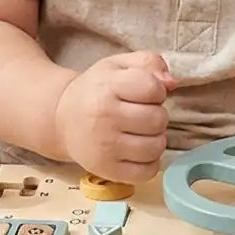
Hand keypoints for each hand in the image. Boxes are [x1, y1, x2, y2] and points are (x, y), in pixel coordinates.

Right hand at [54, 51, 175, 183]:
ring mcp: (105, 147)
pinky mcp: (107, 171)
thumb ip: (148, 63)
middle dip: (157, 115)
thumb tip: (171, 82)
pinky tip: (138, 151)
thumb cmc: (96, 90)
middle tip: (142, 114)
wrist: (62, 119)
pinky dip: (150, 162)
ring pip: (156, 147)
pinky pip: (148, 172)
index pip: (153, 89)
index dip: (157, 90)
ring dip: (156, 139)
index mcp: (107, 87)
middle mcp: (104, 117)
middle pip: (158, 120)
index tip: (146, 93)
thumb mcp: (118, 65)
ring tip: (141, 132)